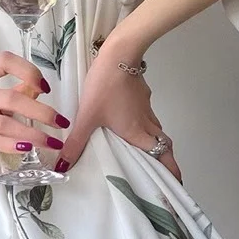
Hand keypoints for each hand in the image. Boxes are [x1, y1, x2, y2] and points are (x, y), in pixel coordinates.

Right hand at [0, 51, 70, 171]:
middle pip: (10, 97)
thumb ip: (17, 92)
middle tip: (61, 122)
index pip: (4, 60)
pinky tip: (27, 148)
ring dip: (31, 134)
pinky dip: (10, 144)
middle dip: (41, 112)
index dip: (28, 70)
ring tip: (51, 143)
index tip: (45, 88)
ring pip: (2, 123)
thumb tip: (41, 88)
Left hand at [54, 45, 182, 182]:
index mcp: (137, 132)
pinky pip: (149, 116)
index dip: (172, 172)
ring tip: (147, 153)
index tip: (176, 185)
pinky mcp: (142, 95)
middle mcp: (146, 122)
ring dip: (156, 143)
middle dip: (166, 161)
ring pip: (157, 130)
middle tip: (164, 173)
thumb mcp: (87, 116)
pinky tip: (132, 124)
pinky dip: (147, 126)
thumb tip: (62, 166)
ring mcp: (146, 107)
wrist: (119, 54)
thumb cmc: (106, 86)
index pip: (162, 156)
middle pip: (164, 145)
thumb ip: (75, 142)